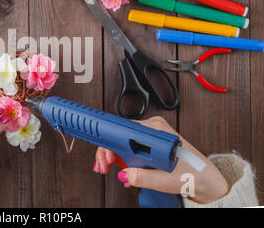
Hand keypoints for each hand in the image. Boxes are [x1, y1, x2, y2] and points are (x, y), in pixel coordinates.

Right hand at [93, 116, 228, 203]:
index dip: (110, 144)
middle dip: (108, 152)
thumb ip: (144, 178)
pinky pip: (130, 147)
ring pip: (123, 142)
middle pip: (120, 135)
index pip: (124, 131)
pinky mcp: (151, 143)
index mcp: (156, 130)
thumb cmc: (194, 175)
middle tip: (103, 166)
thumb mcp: (167, 180)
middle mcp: (152, 128)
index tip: (104, 156)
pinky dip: (123, 159)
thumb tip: (124, 175)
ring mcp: (151, 135)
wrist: (207, 181)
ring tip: (109, 168)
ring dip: (114, 156)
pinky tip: (124, 171)